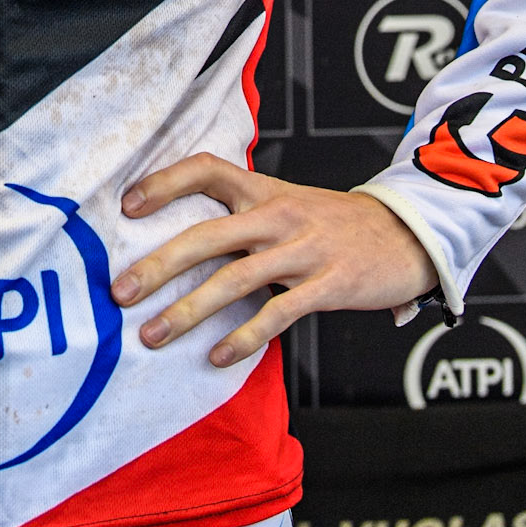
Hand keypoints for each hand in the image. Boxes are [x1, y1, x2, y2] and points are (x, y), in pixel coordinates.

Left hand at [110, 154, 433, 368]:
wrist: (405, 235)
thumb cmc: (333, 224)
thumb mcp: (287, 204)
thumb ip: (242, 217)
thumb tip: (181, 242)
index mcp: (264, 190)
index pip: (206, 170)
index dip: (165, 182)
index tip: (127, 206)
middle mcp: (278, 215)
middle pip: (208, 234)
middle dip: (159, 264)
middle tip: (119, 292)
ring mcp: (303, 250)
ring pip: (234, 279)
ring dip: (188, 310)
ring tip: (152, 335)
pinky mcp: (328, 285)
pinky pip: (277, 313)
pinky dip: (243, 337)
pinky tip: (215, 356)